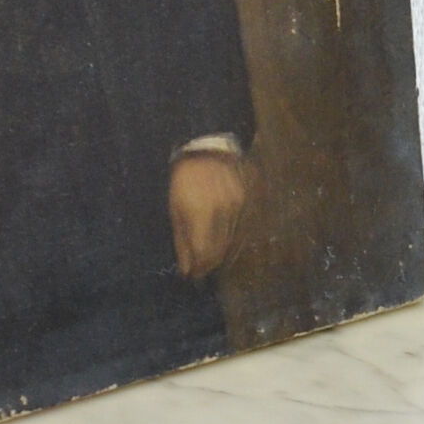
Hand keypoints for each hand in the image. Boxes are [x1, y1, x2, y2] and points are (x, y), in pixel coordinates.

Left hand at [170, 149, 248, 279]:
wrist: (208, 146)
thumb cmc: (184, 179)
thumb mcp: (175, 208)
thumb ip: (182, 240)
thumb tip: (186, 269)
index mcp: (201, 213)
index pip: (205, 254)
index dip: (199, 269)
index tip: (192, 276)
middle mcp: (223, 212)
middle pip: (221, 251)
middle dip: (209, 264)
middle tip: (200, 270)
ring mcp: (239, 206)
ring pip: (233, 241)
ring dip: (220, 252)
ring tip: (209, 257)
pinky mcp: (248, 201)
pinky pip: (241, 228)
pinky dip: (231, 238)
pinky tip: (222, 240)